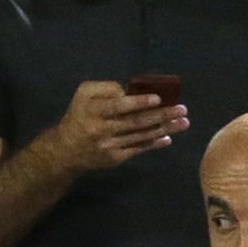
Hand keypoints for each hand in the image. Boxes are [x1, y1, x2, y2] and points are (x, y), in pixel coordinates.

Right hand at [37, 81, 189, 173]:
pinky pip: (137, 149)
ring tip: (183, 122)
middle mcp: (101, 129)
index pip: (117, 107)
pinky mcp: (114, 158)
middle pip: (135, 122)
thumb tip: (131, 90)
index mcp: (92, 111)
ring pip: (140, 136)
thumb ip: (105, 88)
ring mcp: (109, 146)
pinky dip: (154, 144)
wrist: (64, 151)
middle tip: (182, 109)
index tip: (158, 99)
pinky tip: (168, 138)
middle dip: (161, 115)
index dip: (138, 103)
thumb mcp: (84, 94)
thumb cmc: (78, 115)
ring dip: (164, 129)